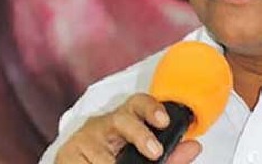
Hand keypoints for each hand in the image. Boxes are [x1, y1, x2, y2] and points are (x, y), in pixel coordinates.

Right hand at [55, 93, 200, 162]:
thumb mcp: (145, 156)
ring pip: (105, 150)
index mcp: (125, 121)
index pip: (138, 103)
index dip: (152, 109)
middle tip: (155, 153)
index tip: (164, 120)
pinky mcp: (67, 154)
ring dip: (114, 161)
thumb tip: (194, 147)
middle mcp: (103, 124)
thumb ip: (170, 156)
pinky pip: (85, 163)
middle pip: (122, 119)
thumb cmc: (114, 158)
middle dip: (140, 134)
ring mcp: (84, 139)